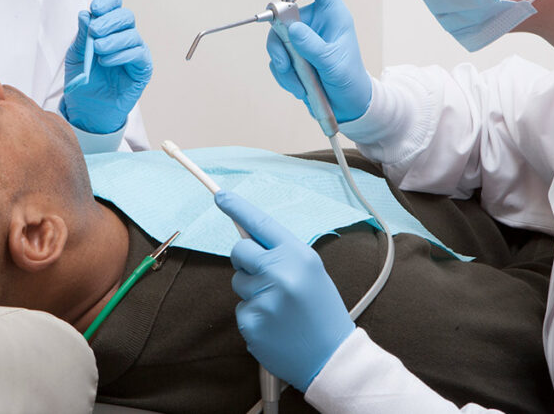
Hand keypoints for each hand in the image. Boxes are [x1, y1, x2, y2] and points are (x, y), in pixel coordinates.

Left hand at [62, 0, 152, 134]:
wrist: (87, 106)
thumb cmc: (84, 79)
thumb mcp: (76, 54)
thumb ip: (82, 35)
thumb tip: (86, 14)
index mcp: (108, 27)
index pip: (114, 5)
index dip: (107, 2)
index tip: (95, 8)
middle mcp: (124, 35)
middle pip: (126, 16)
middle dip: (109, 21)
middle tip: (95, 31)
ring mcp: (135, 50)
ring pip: (132, 34)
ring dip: (113, 40)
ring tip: (98, 50)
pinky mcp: (142, 67)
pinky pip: (137, 54)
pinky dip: (121, 55)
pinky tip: (107, 61)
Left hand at [215, 190, 354, 391]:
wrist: (332, 358)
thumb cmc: (321, 312)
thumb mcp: (311, 272)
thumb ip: (283, 254)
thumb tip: (249, 239)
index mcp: (298, 256)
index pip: (262, 224)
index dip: (238, 208)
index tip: (221, 196)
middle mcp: (279, 273)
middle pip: (239, 252)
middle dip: (246, 261)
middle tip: (266, 277)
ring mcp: (263, 299)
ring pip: (238, 282)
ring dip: (251, 291)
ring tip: (278, 307)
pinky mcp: (251, 322)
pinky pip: (240, 309)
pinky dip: (253, 315)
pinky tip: (274, 326)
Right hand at [268, 0, 371, 122]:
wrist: (348, 105)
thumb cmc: (349, 79)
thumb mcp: (333, 64)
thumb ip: (313, 46)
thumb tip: (292, 28)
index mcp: (333, 15)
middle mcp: (315, 23)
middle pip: (285, 15)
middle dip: (280, 40)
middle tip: (284, 62)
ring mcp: (302, 39)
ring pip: (277, 40)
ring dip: (282, 64)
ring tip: (297, 84)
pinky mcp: (292, 56)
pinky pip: (276, 59)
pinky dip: (283, 75)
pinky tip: (298, 88)